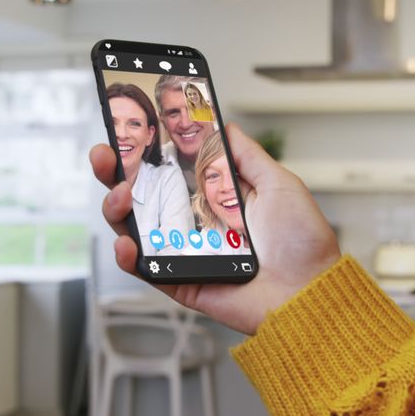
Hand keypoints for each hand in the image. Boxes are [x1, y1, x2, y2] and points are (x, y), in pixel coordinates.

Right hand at [91, 124, 340, 334]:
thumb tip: (222, 124)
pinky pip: (145, 270)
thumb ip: (245, 155)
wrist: (310, 291)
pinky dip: (127, 256)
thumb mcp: (278, 183)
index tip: (125, 132)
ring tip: (121, 194)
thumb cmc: (301, 243)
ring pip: (134, 229)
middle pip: (140, 196)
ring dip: (116, 208)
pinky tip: (126, 241)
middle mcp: (192, 224)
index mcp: (213, 198)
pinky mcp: (181, 282)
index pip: (167, 171)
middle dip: (114, 173)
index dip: (142, 153)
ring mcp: (183, 253)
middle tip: (104, 156)